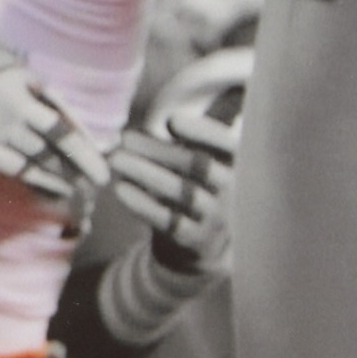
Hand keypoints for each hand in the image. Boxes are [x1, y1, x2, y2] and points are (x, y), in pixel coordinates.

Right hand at [0, 37, 109, 204]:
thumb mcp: (11, 69)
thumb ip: (38, 89)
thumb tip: (71, 117)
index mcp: (22, 87)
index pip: (61, 118)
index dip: (83, 139)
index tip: (102, 154)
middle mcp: (13, 111)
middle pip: (55, 141)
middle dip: (81, 161)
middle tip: (102, 177)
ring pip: (38, 159)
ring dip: (63, 173)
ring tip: (83, 183)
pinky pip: (18, 169)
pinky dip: (38, 178)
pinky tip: (55, 184)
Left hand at [108, 98, 237, 274]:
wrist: (205, 238)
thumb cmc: (198, 184)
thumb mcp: (204, 160)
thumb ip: (189, 140)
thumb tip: (156, 118)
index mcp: (239, 164)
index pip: (228, 145)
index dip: (203, 132)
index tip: (172, 120)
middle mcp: (233, 191)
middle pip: (200, 166)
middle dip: (161, 149)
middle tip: (126, 137)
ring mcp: (216, 216)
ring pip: (183, 192)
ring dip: (147, 173)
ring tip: (117, 158)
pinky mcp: (195, 239)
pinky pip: (169, 221)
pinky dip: (144, 204)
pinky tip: (121, 188)